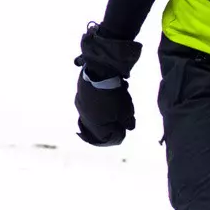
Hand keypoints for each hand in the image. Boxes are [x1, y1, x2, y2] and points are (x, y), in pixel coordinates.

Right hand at [74, 25, 142, 145]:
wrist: (98, 71)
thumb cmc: (113, 95)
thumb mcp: (126, 111)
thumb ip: (128, 122)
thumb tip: (129, 127)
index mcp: (95, 126)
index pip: (107, 138)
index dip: (118, 135)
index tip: (126, 127)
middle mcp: (84, 117)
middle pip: (100, 126)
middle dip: (113, 121)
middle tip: (123, 114)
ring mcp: (81, 104)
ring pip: (96, 113)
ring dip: (107, 109)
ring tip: (120, 99)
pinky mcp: (80, 93)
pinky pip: (92, 101)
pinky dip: (101, 100)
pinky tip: (113, 91)